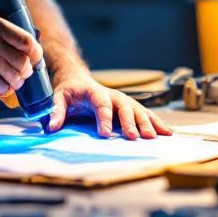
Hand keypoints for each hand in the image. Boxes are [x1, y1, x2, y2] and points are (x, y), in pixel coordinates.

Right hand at [0, 13, 42, 95]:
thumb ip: (3, 32)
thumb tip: (31, 50)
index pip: (27, 42)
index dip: (35, 54)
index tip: (34, 60)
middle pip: (21, 66)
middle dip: (23, 73)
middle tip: (19, 74)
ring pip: (8, 82)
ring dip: (8, 84)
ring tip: (1, 80)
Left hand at [45, 69, 173, 139]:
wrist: (78, 78)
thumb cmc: (69, 90)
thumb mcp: (59, 97)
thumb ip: (56, 112)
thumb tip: (50, 128)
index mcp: (94, 92)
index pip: (101, 105)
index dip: (104, 119)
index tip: (105, 134)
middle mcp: (112, 95)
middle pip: (124, 107)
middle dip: (131, 122)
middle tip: (135, 137)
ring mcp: (123, 100)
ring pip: (138, 110)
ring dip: (147, 123)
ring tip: (154, 137)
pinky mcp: (129, 106)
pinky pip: (145, 114)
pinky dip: (157, 122)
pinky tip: (167, 133)